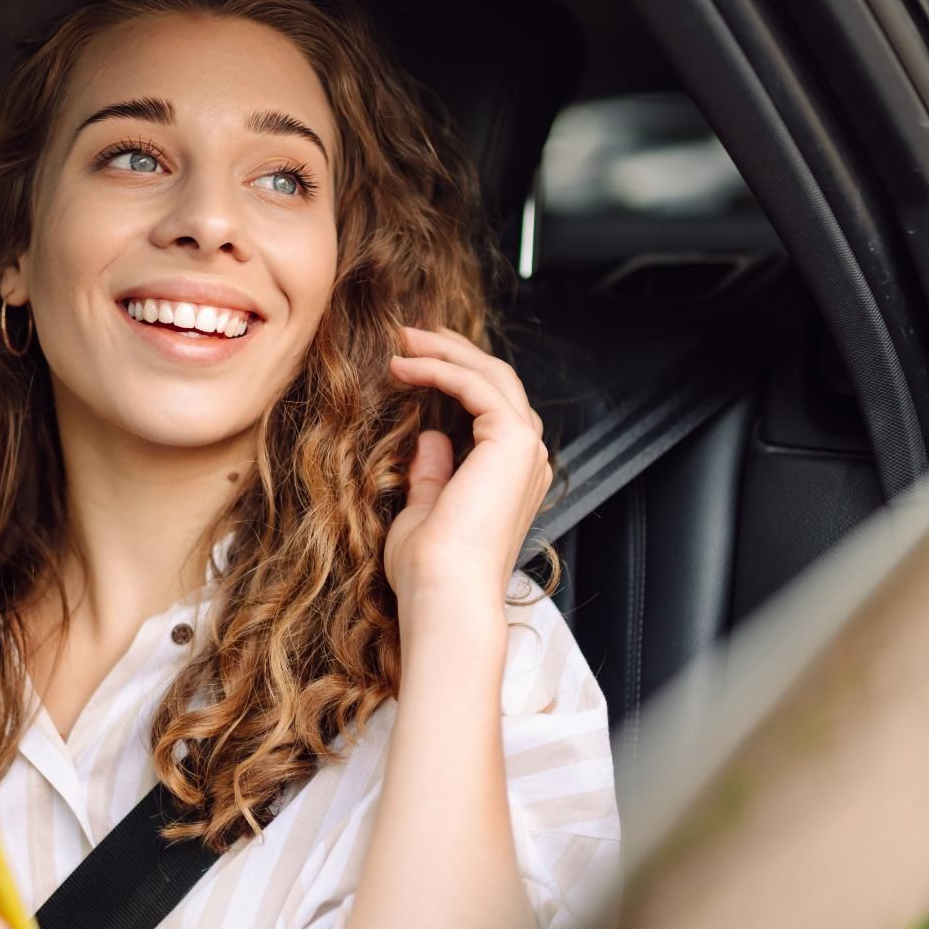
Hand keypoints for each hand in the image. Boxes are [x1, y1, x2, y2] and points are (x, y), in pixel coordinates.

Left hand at [385, 326, 551, 606]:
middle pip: (497, 382)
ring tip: (402, 339)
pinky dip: (440, 368)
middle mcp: (527, 460)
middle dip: (453, 351)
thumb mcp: (425, 512)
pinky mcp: (511, 440)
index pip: (491, 408)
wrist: (444, 594)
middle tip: (409, 335)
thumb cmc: (431, 571)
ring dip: (445, 351)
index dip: (455, 376)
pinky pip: (476, 384)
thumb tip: (432, 439)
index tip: (412, 361)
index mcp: (512, 478)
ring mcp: (524, 449)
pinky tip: (405, 366)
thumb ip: (432, 475)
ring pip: (491, 374)